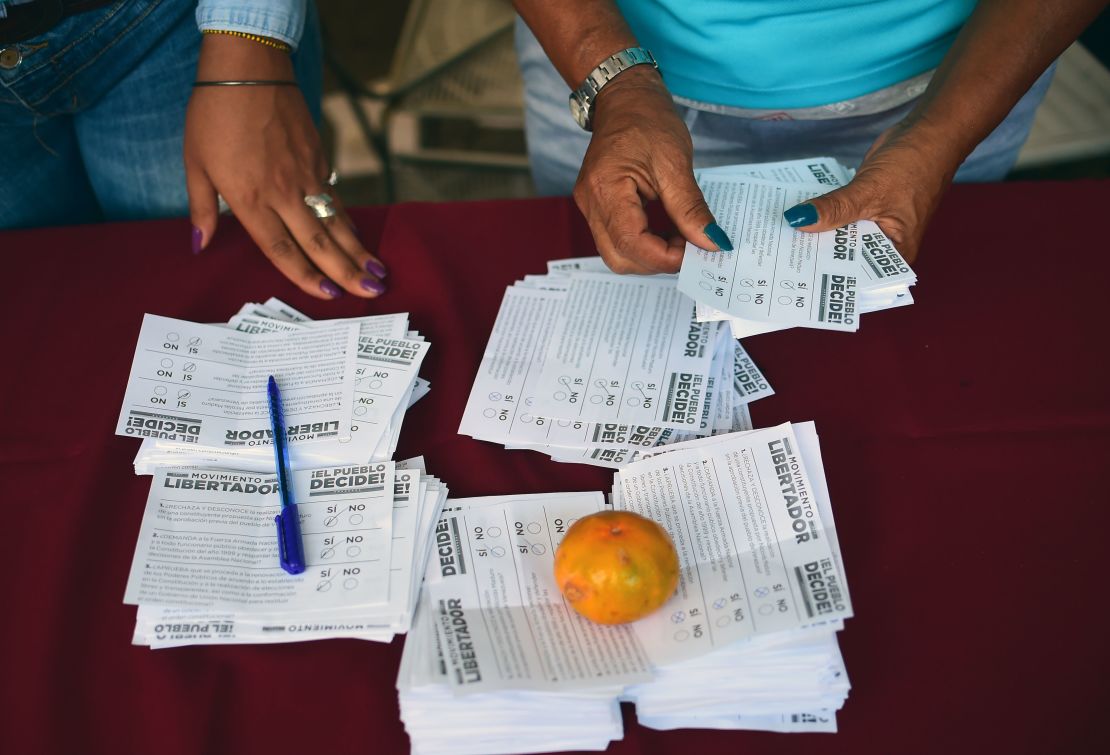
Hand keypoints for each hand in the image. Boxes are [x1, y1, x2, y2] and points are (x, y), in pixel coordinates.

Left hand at [184, 35, 386, 298]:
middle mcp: (284, 192)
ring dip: (358, 252)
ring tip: (378, 274)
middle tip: (370, 294)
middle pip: (319, 242)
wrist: (249, 69)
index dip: (305, 276)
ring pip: (336, 222)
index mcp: (251, 198)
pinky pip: (335, 198)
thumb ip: (201, 209)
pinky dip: (349, 222)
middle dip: (346, 272)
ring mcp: (306, 175)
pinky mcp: (319, 158)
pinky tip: (359, 238)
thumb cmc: (213, 115)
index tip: (327, 295)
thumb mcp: (195, 164)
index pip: (281, 248)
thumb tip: (199, 244)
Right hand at [573, 67, 730, 274]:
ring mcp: (590, 208)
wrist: (625, 98)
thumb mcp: (675, 163)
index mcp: (606, 189)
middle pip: (620, 258)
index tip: (697, 251)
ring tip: (680, 238)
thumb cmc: (647, 120)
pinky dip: (644, 245)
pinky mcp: (597, 208)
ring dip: (651, 256)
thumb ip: (691, 208)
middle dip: (658, 262)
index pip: (632, 243)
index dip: (666, 257)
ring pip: (617, 254)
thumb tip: (713, 243)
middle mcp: (591, 204)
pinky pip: (617, 240)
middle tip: (691, 247)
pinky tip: (667, 233)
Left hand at [784, 117, 959, 264]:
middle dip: (815, 258)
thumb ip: (835, 209)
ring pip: (837, 237)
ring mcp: (872, 228)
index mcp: (895, 254)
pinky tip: (796, 219)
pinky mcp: (862, 210)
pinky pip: (838, 219)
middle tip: (778, 262)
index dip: (827, 279)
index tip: (795, 281)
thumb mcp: (870, 191)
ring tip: (779, 243)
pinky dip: (822, 217)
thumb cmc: (915, 165)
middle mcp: (883, 247)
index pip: (856, 276)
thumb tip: (799, 221)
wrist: (927, 133)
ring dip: (815, 235)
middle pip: (843, 259)